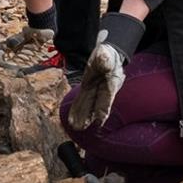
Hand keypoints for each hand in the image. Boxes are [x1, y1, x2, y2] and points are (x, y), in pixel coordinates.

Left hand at [69, 11, 143, 128]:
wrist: (107, 55)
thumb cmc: (108, 55)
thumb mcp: (106, 54)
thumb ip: (105, 58)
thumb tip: (103, 58)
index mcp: (110, 84)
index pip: (106, 98)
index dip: (102, 108)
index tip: (99, 120)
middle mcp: (102, 90)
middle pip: (95, 105)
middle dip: (88, 117)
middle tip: (80, 128)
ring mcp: (94, 91)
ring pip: (87, 105)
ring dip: (82, 116)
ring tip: (75, 127)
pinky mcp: (87, 89)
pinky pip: (82, 100)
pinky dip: (77, 109)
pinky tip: (72, 118)